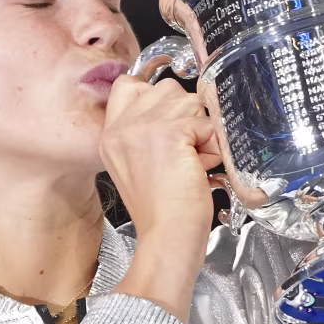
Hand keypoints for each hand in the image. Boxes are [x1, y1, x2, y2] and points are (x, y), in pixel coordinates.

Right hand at [100, 75, 221, 318]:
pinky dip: (212, 144)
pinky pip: (206, 121)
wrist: (167, 238)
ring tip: (192, 163)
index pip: (130, 84)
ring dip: (202, 131)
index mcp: (111, 133)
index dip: (159, 99)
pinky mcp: (169, 133)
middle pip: (168, 88)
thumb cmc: (163, 210)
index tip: (173, 127)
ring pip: (190, 102)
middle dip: (187, 117)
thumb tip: (184, 105)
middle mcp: (122, 126)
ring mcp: (143, 127)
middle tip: (184, 156)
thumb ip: (150, 131)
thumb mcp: (141, 163)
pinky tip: (200, 168)